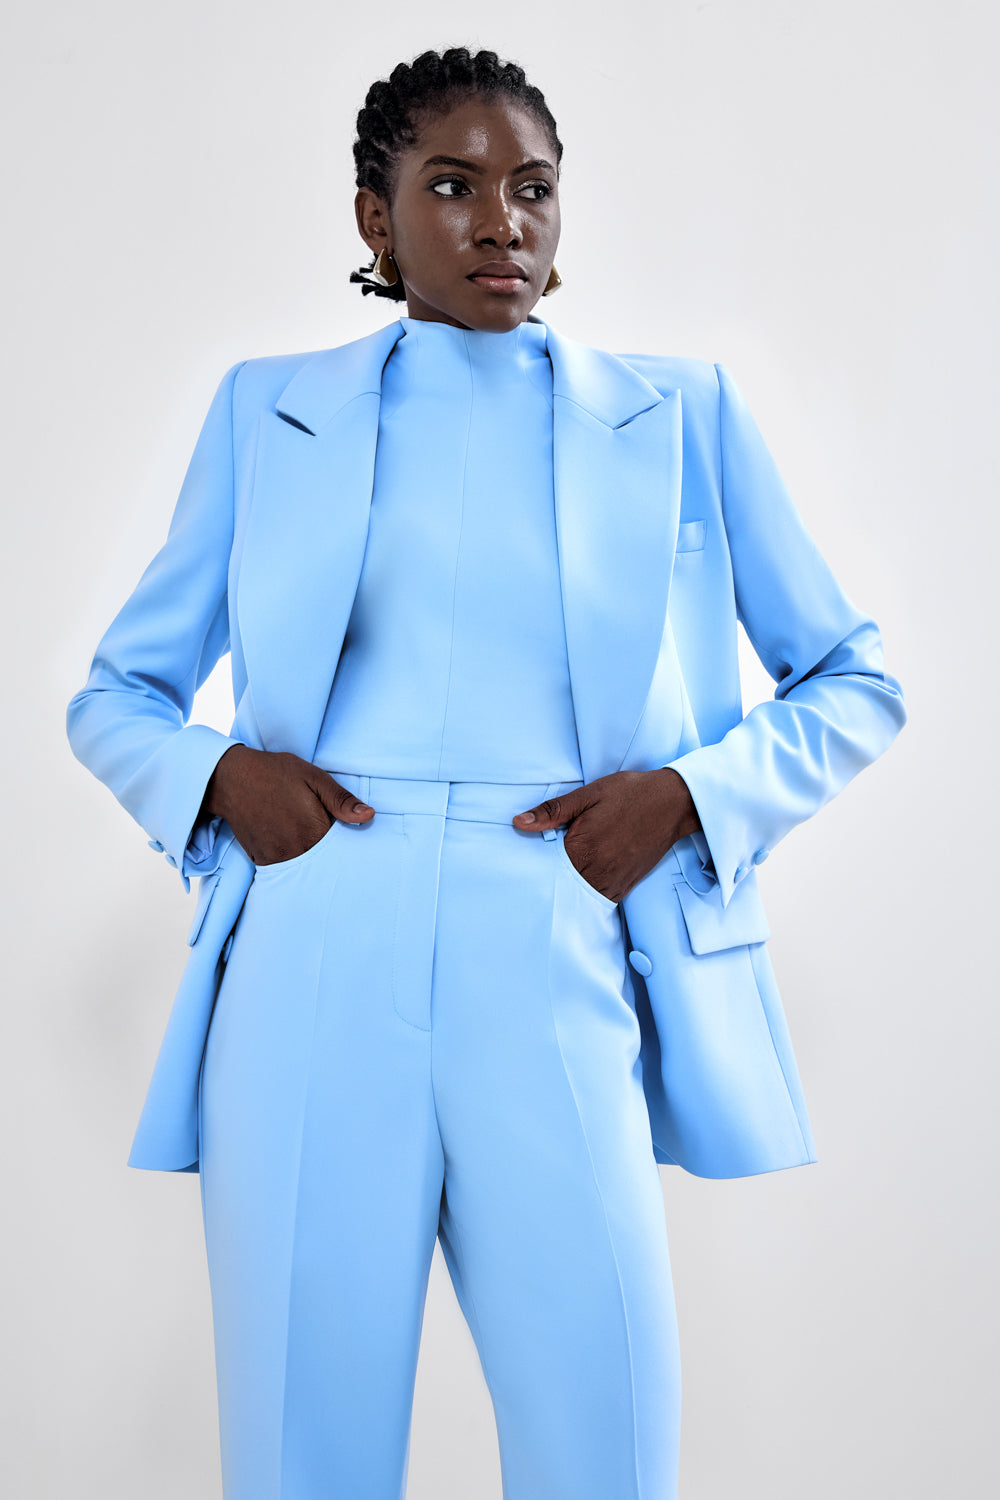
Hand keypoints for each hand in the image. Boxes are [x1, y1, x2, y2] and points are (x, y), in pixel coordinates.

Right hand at [201, 745, 374, 865]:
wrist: (230, 778)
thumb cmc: (275, 773)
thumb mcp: (314, 778)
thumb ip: (342, 801)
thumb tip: (369, 816)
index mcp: (314, 832)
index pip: (341, 849)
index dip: (345, 840)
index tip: (342, 830)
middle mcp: (296, 851)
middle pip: (323, 860)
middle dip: (327, 850)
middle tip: (316, 826)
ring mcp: (276, 858)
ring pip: (303, 866)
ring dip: (308, 855)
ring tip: (300, 831)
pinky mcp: (261, 860)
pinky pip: (283, 867)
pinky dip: (290, 857)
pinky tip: (288, 839)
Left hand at [512, 768, 701, 903]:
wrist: (673, 802)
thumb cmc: (629, 794)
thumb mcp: (588, 795)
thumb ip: (553, 811)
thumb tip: (519, 822)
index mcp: (583, 848)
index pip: (547, 868)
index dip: (536, 864)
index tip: (529, 858)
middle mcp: (598, 870)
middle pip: (563, 886)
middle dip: (552, 879)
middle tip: (540, 873)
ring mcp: (615, 880)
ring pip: (582, 897)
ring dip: (571, 889)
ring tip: (565, 875)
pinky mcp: (628, 884)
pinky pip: (604, 899)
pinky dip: (592, 894)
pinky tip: (586, 881)